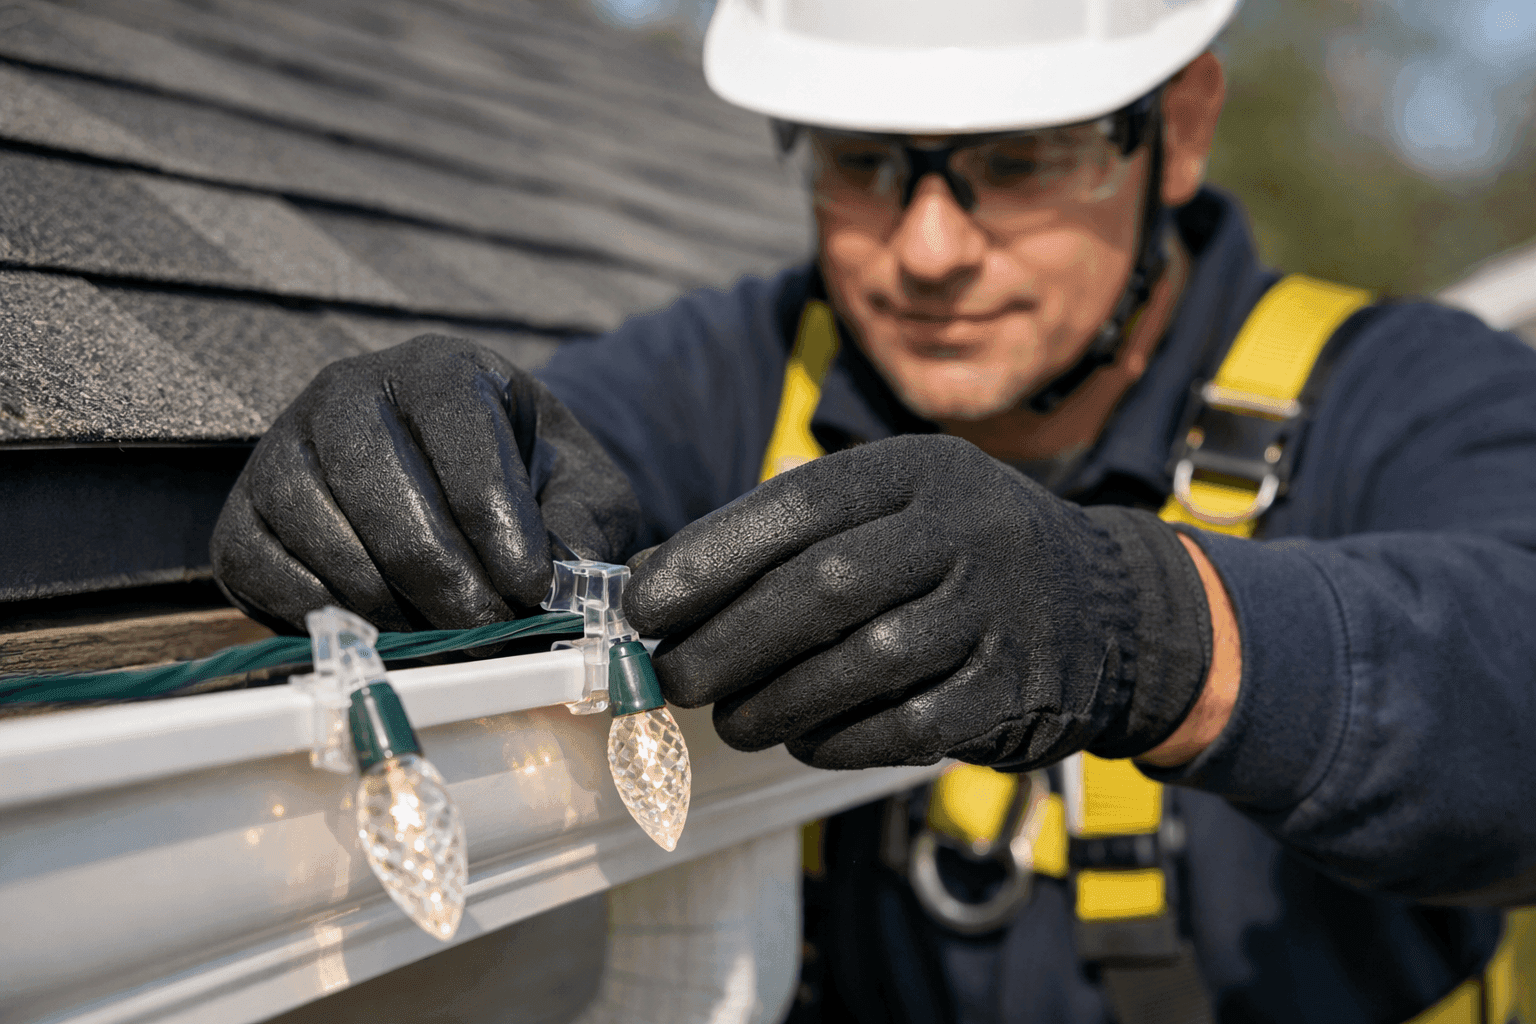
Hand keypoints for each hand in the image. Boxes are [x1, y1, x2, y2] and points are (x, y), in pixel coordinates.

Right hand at [212, 336, 639, 632]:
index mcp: (440, 367)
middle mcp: (346, 391)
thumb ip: (580, 526)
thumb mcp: (581, 489)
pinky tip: (387, 634)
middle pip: (377, 482)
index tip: (533, 586)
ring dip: (389, 602)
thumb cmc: (532, 483)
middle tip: (491, 632)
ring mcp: (281, 449)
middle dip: (442, 573)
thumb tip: (563, 584)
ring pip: (318, 527)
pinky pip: (264, 568)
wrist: (465, 490)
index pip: (456, 428)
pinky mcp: (242, 515)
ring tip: (450, 640)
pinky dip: (326, 614)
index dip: (495, 516)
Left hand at [624, 435, 1210, 770]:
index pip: (795, 506)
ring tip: (730, 719)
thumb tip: (653, 580)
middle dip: (728, 641)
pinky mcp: (1015, 686)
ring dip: (775, 701)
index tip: (641, 604)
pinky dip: (838, 739)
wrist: (1108, 606)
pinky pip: (909, 725)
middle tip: (672, 679)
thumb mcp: (892, 509)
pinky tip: (801, 739)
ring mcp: (997, 609)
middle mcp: (964, 528)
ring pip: (862, 663)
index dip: (708, 558)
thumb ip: (787, 537)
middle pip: (823, 587)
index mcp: (917, 470)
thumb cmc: (960, 554)